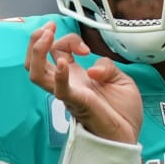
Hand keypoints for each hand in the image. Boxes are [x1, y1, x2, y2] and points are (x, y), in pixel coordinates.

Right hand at [24, 21, 141, 142]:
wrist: (129, 136)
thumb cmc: (123, 112)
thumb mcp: (121, 79)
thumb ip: (107, 66)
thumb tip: (92, 67)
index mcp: (74, 76)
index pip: (57, 50)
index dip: (68, 40)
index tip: (87, 49)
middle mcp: (65, 84)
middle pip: (35, 61)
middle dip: (36, 39)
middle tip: (49, 28)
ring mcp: (68, 94)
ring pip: (36, 74)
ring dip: (37, 51)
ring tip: (47, 36)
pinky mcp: (77, 104)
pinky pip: (60, 90)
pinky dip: (59, 75)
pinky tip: (64, 62)